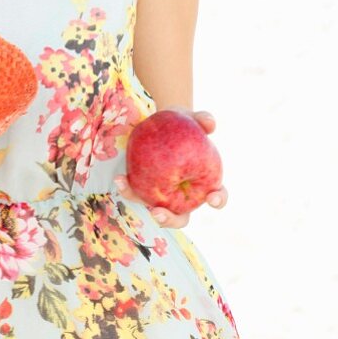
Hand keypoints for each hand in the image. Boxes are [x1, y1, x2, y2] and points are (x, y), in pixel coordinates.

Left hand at [113, 109, 227, 229]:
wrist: (159, 124)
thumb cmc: (182, 124)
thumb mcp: (191, 118)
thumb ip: (202, 119)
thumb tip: (209, 123)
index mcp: (204, 183)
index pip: (216, 196)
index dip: (217, 200)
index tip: (212, 198)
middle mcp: (184, 197)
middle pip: (181, 218)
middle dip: (170, 220)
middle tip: (158, 212)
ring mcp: (163, 196)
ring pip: (156, 211)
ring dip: (142, 209)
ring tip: (134, 197)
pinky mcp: (144, 190)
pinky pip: (136, 192)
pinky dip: (127, 188)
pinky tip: (120, 179)